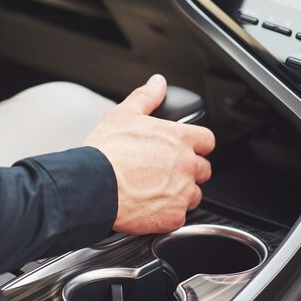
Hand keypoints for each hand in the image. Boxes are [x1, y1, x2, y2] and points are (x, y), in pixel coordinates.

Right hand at [84, 74, 215, 234]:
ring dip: (180, 194)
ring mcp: (182, 193)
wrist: (93, 186)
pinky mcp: (173, 217)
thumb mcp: (123, 114)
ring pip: (193, 195)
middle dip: (188, 171)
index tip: (186, 149)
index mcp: (179, 138)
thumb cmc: (105, 152)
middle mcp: (186, 165)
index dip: (196, 145)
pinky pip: (179, 217)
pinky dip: (167, 214)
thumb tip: (158, 83)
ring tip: (156, 192)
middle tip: (166, 172)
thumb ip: (146, 97)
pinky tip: (150, 208)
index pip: (207, 140)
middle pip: (203, 169)